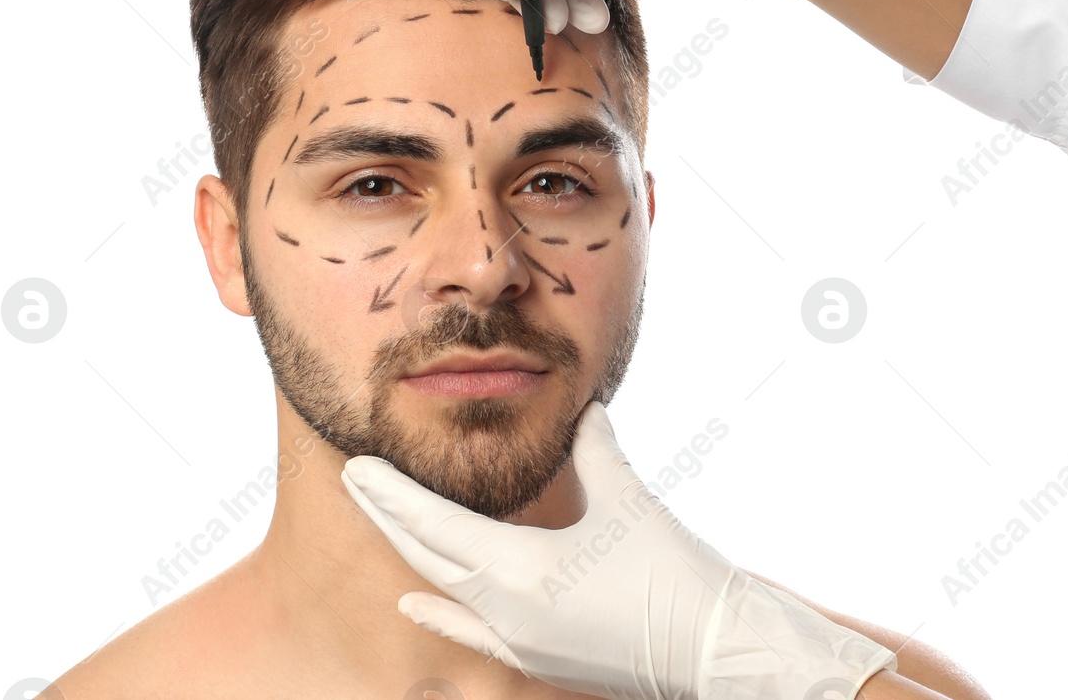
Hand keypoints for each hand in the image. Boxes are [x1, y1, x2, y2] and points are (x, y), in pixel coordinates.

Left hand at [341, 402, 894, 699]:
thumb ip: (596, 450)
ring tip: (380, 518)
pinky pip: (470, 630)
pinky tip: (413, 598)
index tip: (358, 466)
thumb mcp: (628, 501)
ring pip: (445, 588)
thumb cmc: (674, 573)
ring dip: (411, 551)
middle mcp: (507, 611)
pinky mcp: (536, 658)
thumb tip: (586, 408)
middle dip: (388, 515)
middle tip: (354, 479)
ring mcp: (518, 641)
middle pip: (427, 556)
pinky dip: (438, 610)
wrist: (713, 649)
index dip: (393, 494)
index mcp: (521, 570)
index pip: (435, 525)